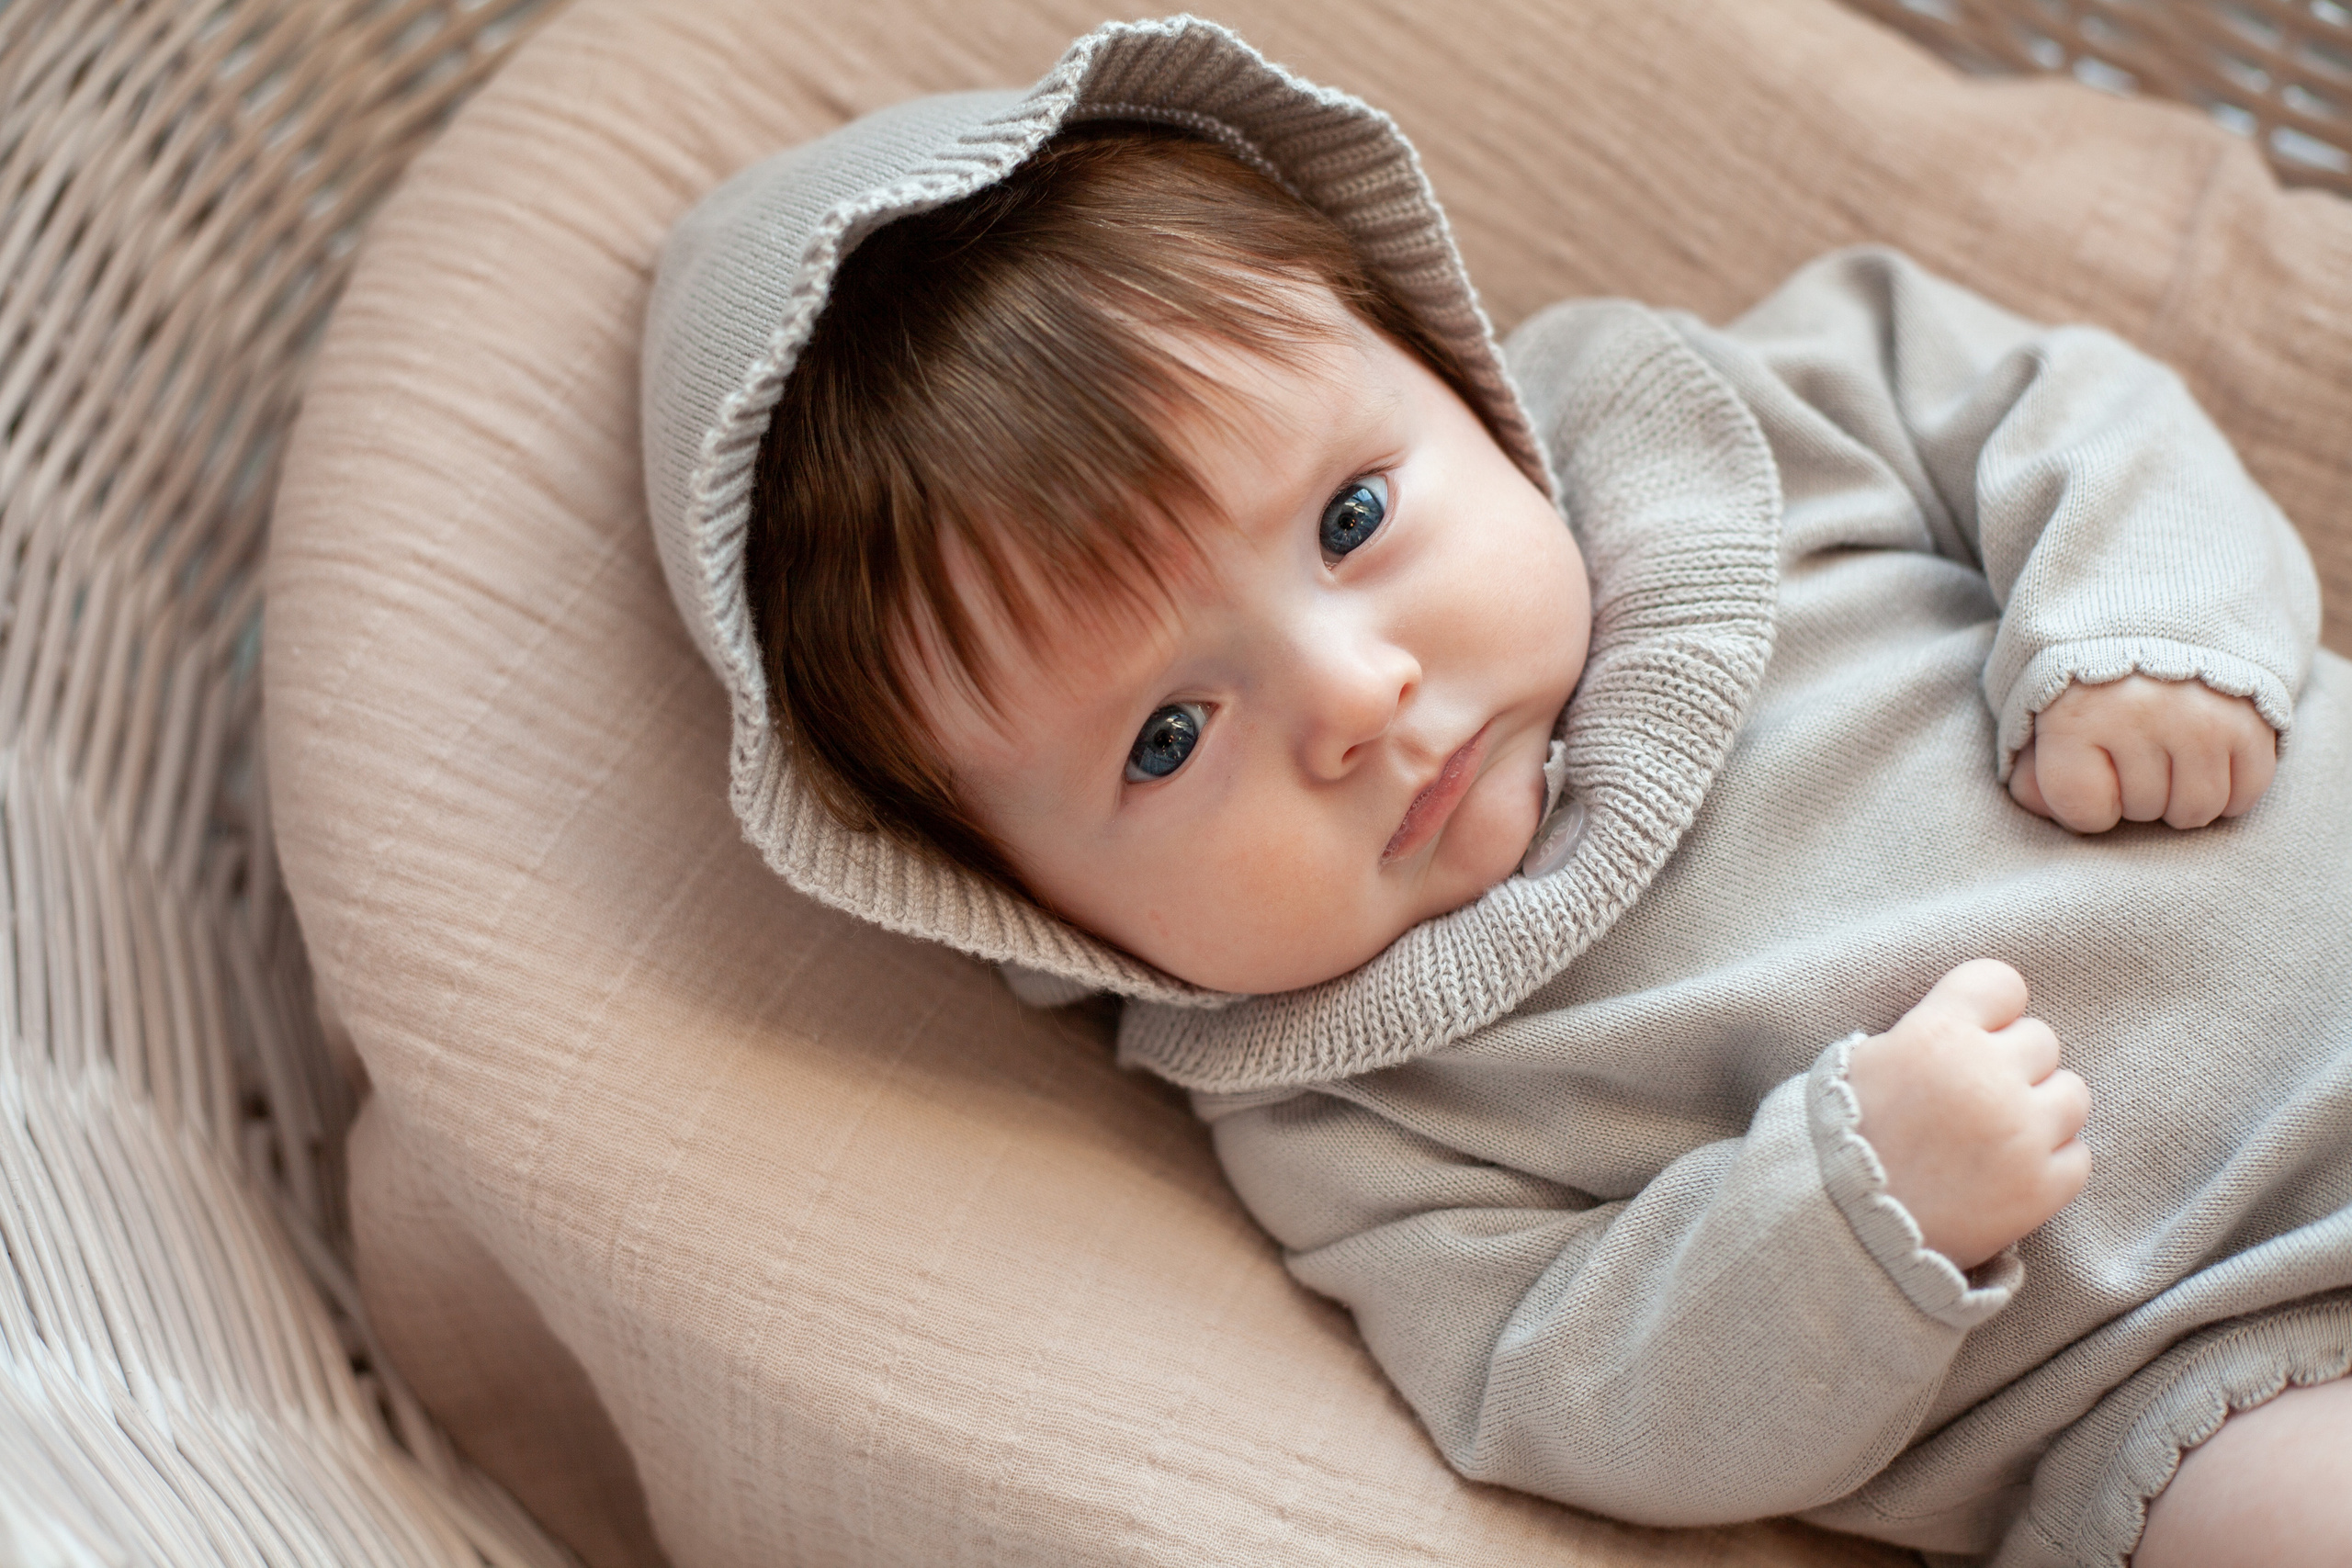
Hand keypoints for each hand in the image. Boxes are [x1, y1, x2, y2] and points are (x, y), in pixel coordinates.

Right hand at [1844, 959, 2090, 1271]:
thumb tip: (1965, 1019)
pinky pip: (2078, 1156)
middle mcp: (1986, 1077)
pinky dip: (2049, 1164)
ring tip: (1997, 1134)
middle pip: (2041, 1040)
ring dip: (2041, 1110)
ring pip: (2072, 1094)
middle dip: (2012, 1065)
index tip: (1975, 1034)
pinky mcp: (2042, 1189)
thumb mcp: (1861, 1065)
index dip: (1990, 1009)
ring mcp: (2020, 1134)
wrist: (1844, 1232)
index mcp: (1937, 1035)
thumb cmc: (1842, 1143)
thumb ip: (1920, 1032)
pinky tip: (2007, 1173)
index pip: (2002, 983)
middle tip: (1974, 1097)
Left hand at [2009, 674, 2275, 832]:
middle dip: (2134, 792)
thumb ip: (2030, 766)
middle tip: (2130, 747)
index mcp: (2076, 716)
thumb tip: (2048, 812)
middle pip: (2143, 813)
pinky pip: (2246, 793)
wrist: (2153, 596)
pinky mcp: (2253, 719)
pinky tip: (2206, 755)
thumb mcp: (2033, 706)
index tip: (2088, 769)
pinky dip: (2229, 788)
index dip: (2086, 803)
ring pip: (2196, 811)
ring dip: (2181, 795)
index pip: (2086, 814)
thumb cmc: (2082, 668)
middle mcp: (2143, 718)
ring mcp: (2204, 720)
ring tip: (2166, 751)